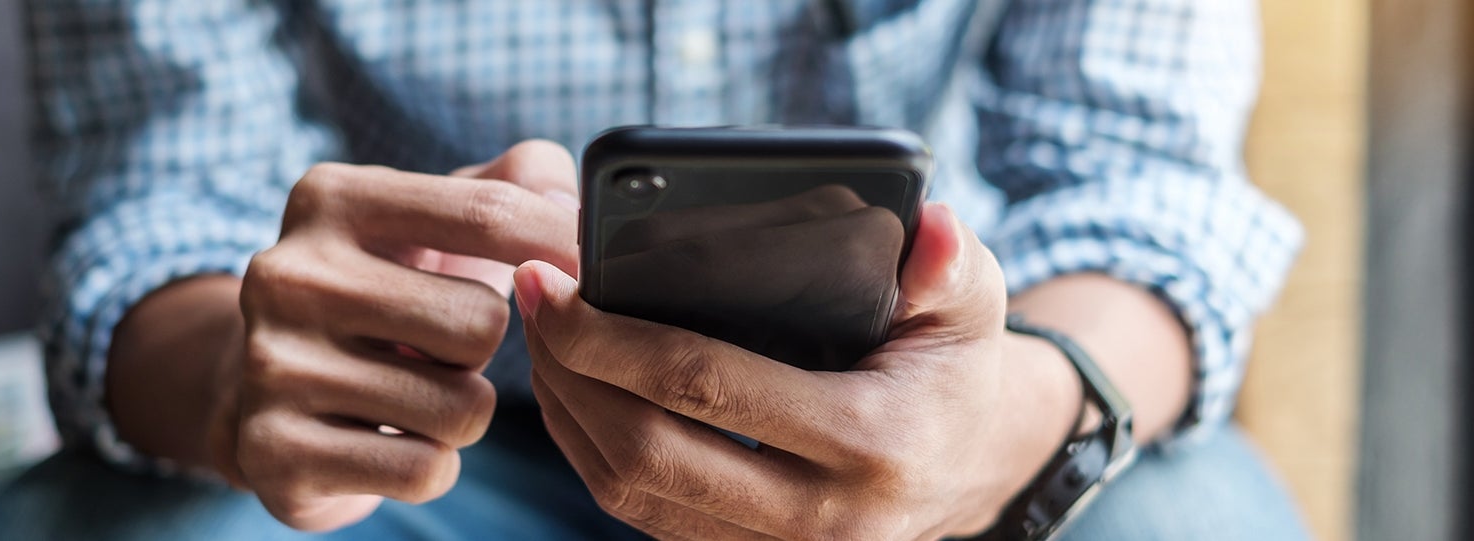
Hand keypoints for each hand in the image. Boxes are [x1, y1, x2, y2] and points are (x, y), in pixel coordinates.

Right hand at [216, 141, 579, 530]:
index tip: (593, 270)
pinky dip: (431, 464)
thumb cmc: (386, 289)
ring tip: (414, 391)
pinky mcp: (274, 451)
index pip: (488, 213)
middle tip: (440, 348)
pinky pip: (424, 470)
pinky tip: (392, 438)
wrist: (259, 385)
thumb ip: (516, 182)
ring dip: (463, 412)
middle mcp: (288, 273)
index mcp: (332, 197)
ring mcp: (272, 364)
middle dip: (484, 349)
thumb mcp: (434, 218)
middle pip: (482, 323)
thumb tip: (570, 200)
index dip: (560, 246)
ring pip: (461, 407)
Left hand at [516, 203, 1082, 539]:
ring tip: (541, 336)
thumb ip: (950, 264)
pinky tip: (574, 388)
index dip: (612, 336)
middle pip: (645, 453)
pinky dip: (590, 450)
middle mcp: (817, 516)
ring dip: (568, 413)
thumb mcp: (970, 306)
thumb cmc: (954, 369)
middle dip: (569, 372)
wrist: (972, 466)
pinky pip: (641, 514)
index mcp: (868, 442)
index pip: (705, 387)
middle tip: (532, 298)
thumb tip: (927, 227)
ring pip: (628, 495)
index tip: (555, 281)